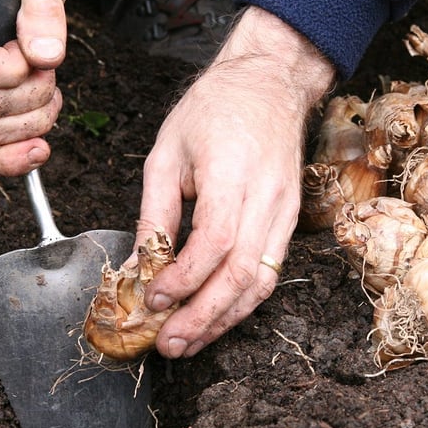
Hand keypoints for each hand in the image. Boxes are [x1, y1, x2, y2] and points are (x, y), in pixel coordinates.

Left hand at [136, 7, 336, 357]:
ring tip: (188, 343)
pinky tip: (214, 317)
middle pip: (241, 274)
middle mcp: (266, 197)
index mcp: (231, 174)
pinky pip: (269, 271)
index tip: (153, 298)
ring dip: (224, 320)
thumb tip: (137, 267)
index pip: (214, 242)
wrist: (270, 83)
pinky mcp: (291, 221)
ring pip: (261, 282)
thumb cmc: (216, 108)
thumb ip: (155, 213)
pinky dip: (241, 302)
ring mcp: (285, 211)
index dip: (184, 279)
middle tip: (169, 344)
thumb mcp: (168, 153)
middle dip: (203, 317)